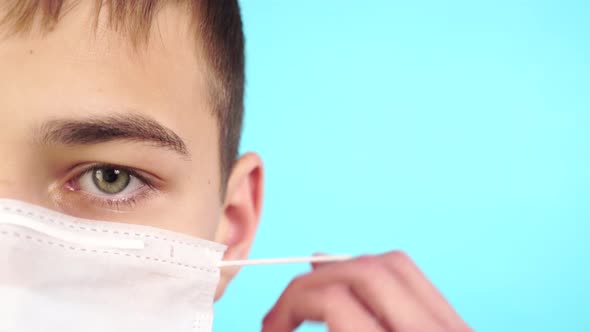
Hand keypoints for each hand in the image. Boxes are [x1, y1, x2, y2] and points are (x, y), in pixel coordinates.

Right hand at [262, 251, 471, 331]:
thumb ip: (336, 330)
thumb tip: (282, 322)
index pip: (335, 302)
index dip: (291, 303)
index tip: (273, 327)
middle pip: (366, 269)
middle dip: (313, 280)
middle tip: (287, 311)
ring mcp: (455, 326)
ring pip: (395, 263)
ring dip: (346, 270)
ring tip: (317, 293)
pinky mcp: (461, 325)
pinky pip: (414, 281)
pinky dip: (377, 276)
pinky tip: (357, 292)